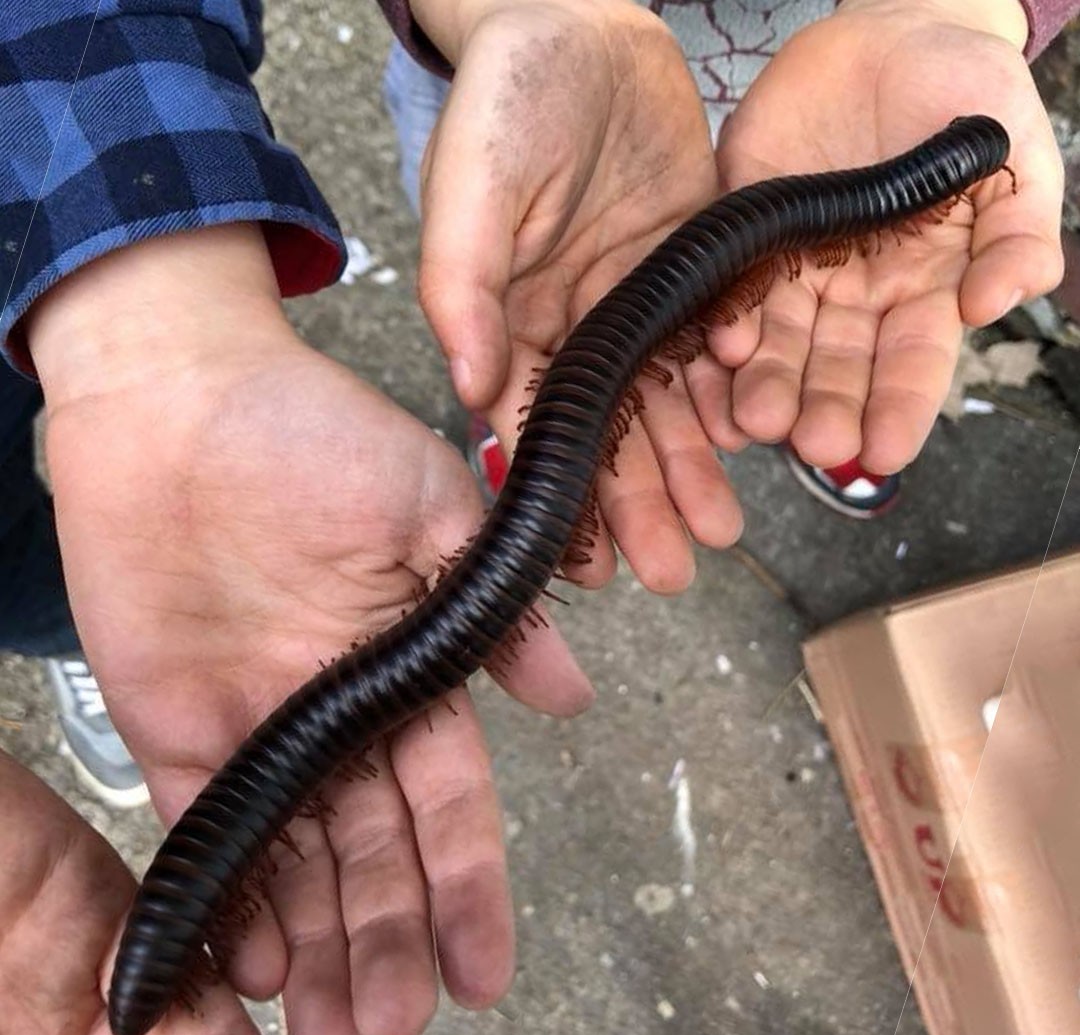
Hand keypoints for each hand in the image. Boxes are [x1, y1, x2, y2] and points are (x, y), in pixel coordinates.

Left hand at [28, 224, 593, 1034]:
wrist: (177, 398)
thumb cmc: (312, 431)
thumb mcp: (430, 501)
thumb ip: (497, 603)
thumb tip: (573, 694)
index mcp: (405, 666)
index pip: (449, 800)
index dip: (468, 885)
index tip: (486, 967)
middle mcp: (339, 711)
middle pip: (373, 852)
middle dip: (389, 938)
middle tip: (396, 1025)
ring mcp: (257, 725)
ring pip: (297, 864)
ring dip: (319, 948)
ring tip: (337, 1034)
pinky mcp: (174, 727)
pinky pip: (209, 833)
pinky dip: (234, 903)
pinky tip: (261, 966)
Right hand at [410, 0, 744, 594]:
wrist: (581, 26)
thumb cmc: (511, 99)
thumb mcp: (472, 183)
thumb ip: (466, 284)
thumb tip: (471, 386)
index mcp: (515, 324)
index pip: (539, 431)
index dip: (566, 499)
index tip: (591, 567)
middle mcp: (575, 330)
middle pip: (611, 435)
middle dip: (641, 505)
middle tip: (676, 570)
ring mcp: (634, 305)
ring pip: (667, 404)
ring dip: (692, 470)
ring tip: (721, 530)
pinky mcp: (686, 272)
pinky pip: (712, 346)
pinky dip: (730, 395)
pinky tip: (748, 444)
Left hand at [709, 0, 1064, 473]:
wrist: (891, 31)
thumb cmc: (965, 97)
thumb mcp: (1011, 160)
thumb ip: (1015, 234)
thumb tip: (1002, 303)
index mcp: (919, 292)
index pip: (909, 367)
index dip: (898, 411)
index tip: (883, 453)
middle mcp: (851, 296)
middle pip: (836, 368)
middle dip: (824, 409)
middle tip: (812, 446)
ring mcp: (793, 269)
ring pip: (777, 343)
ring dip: (766, 384)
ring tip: (757, 422)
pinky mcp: (745, 231)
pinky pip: (731, 286)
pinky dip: (724, 319)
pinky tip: (721, 348)